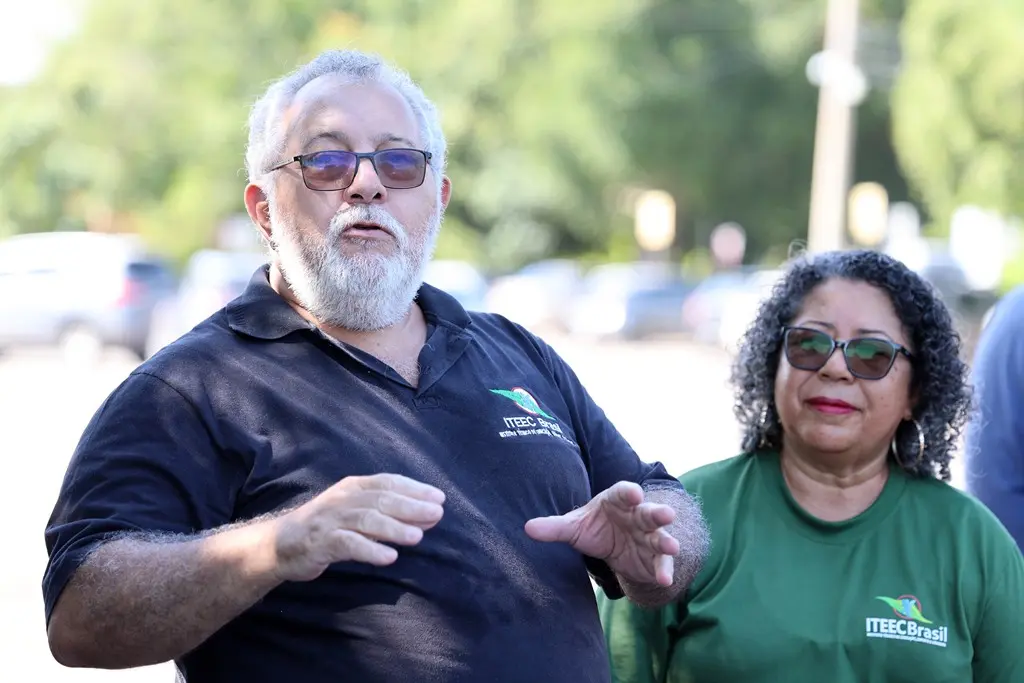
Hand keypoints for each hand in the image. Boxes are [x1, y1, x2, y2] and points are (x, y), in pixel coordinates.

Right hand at [269, 474, 445, 581]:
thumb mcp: (356, 513)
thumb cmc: (327, 526)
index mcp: (354, 486)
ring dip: (394, 528)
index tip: (439, 498)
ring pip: (367, 520)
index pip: (388, 482)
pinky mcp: (321, 542)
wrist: (281, 544)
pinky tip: (389, 557)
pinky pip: (349, 545)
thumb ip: (388, 514)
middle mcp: (343, 499)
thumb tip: (428, 517)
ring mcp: (331, 520)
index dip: (414, 489)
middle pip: (382, 499)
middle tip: (437, 514)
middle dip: (411, 506)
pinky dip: (370, 550)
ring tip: (418, 536)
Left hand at [524, 481, 679, 585]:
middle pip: (649, 511)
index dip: (629, 492)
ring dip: (666, 542)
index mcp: (618, 500)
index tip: (634, 494)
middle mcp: (638, 515)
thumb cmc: (593, 528)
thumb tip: (527, 528)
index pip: (624, 492)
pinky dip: (664, 571)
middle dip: (658, 513)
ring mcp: (649, 536)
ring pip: (660, 536)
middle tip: (666, 515)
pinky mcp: (654, 558)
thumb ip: (553, 527)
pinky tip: (664, 581)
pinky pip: (661, 564)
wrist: (612, 548)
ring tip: (672, 547)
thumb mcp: (573, 527)